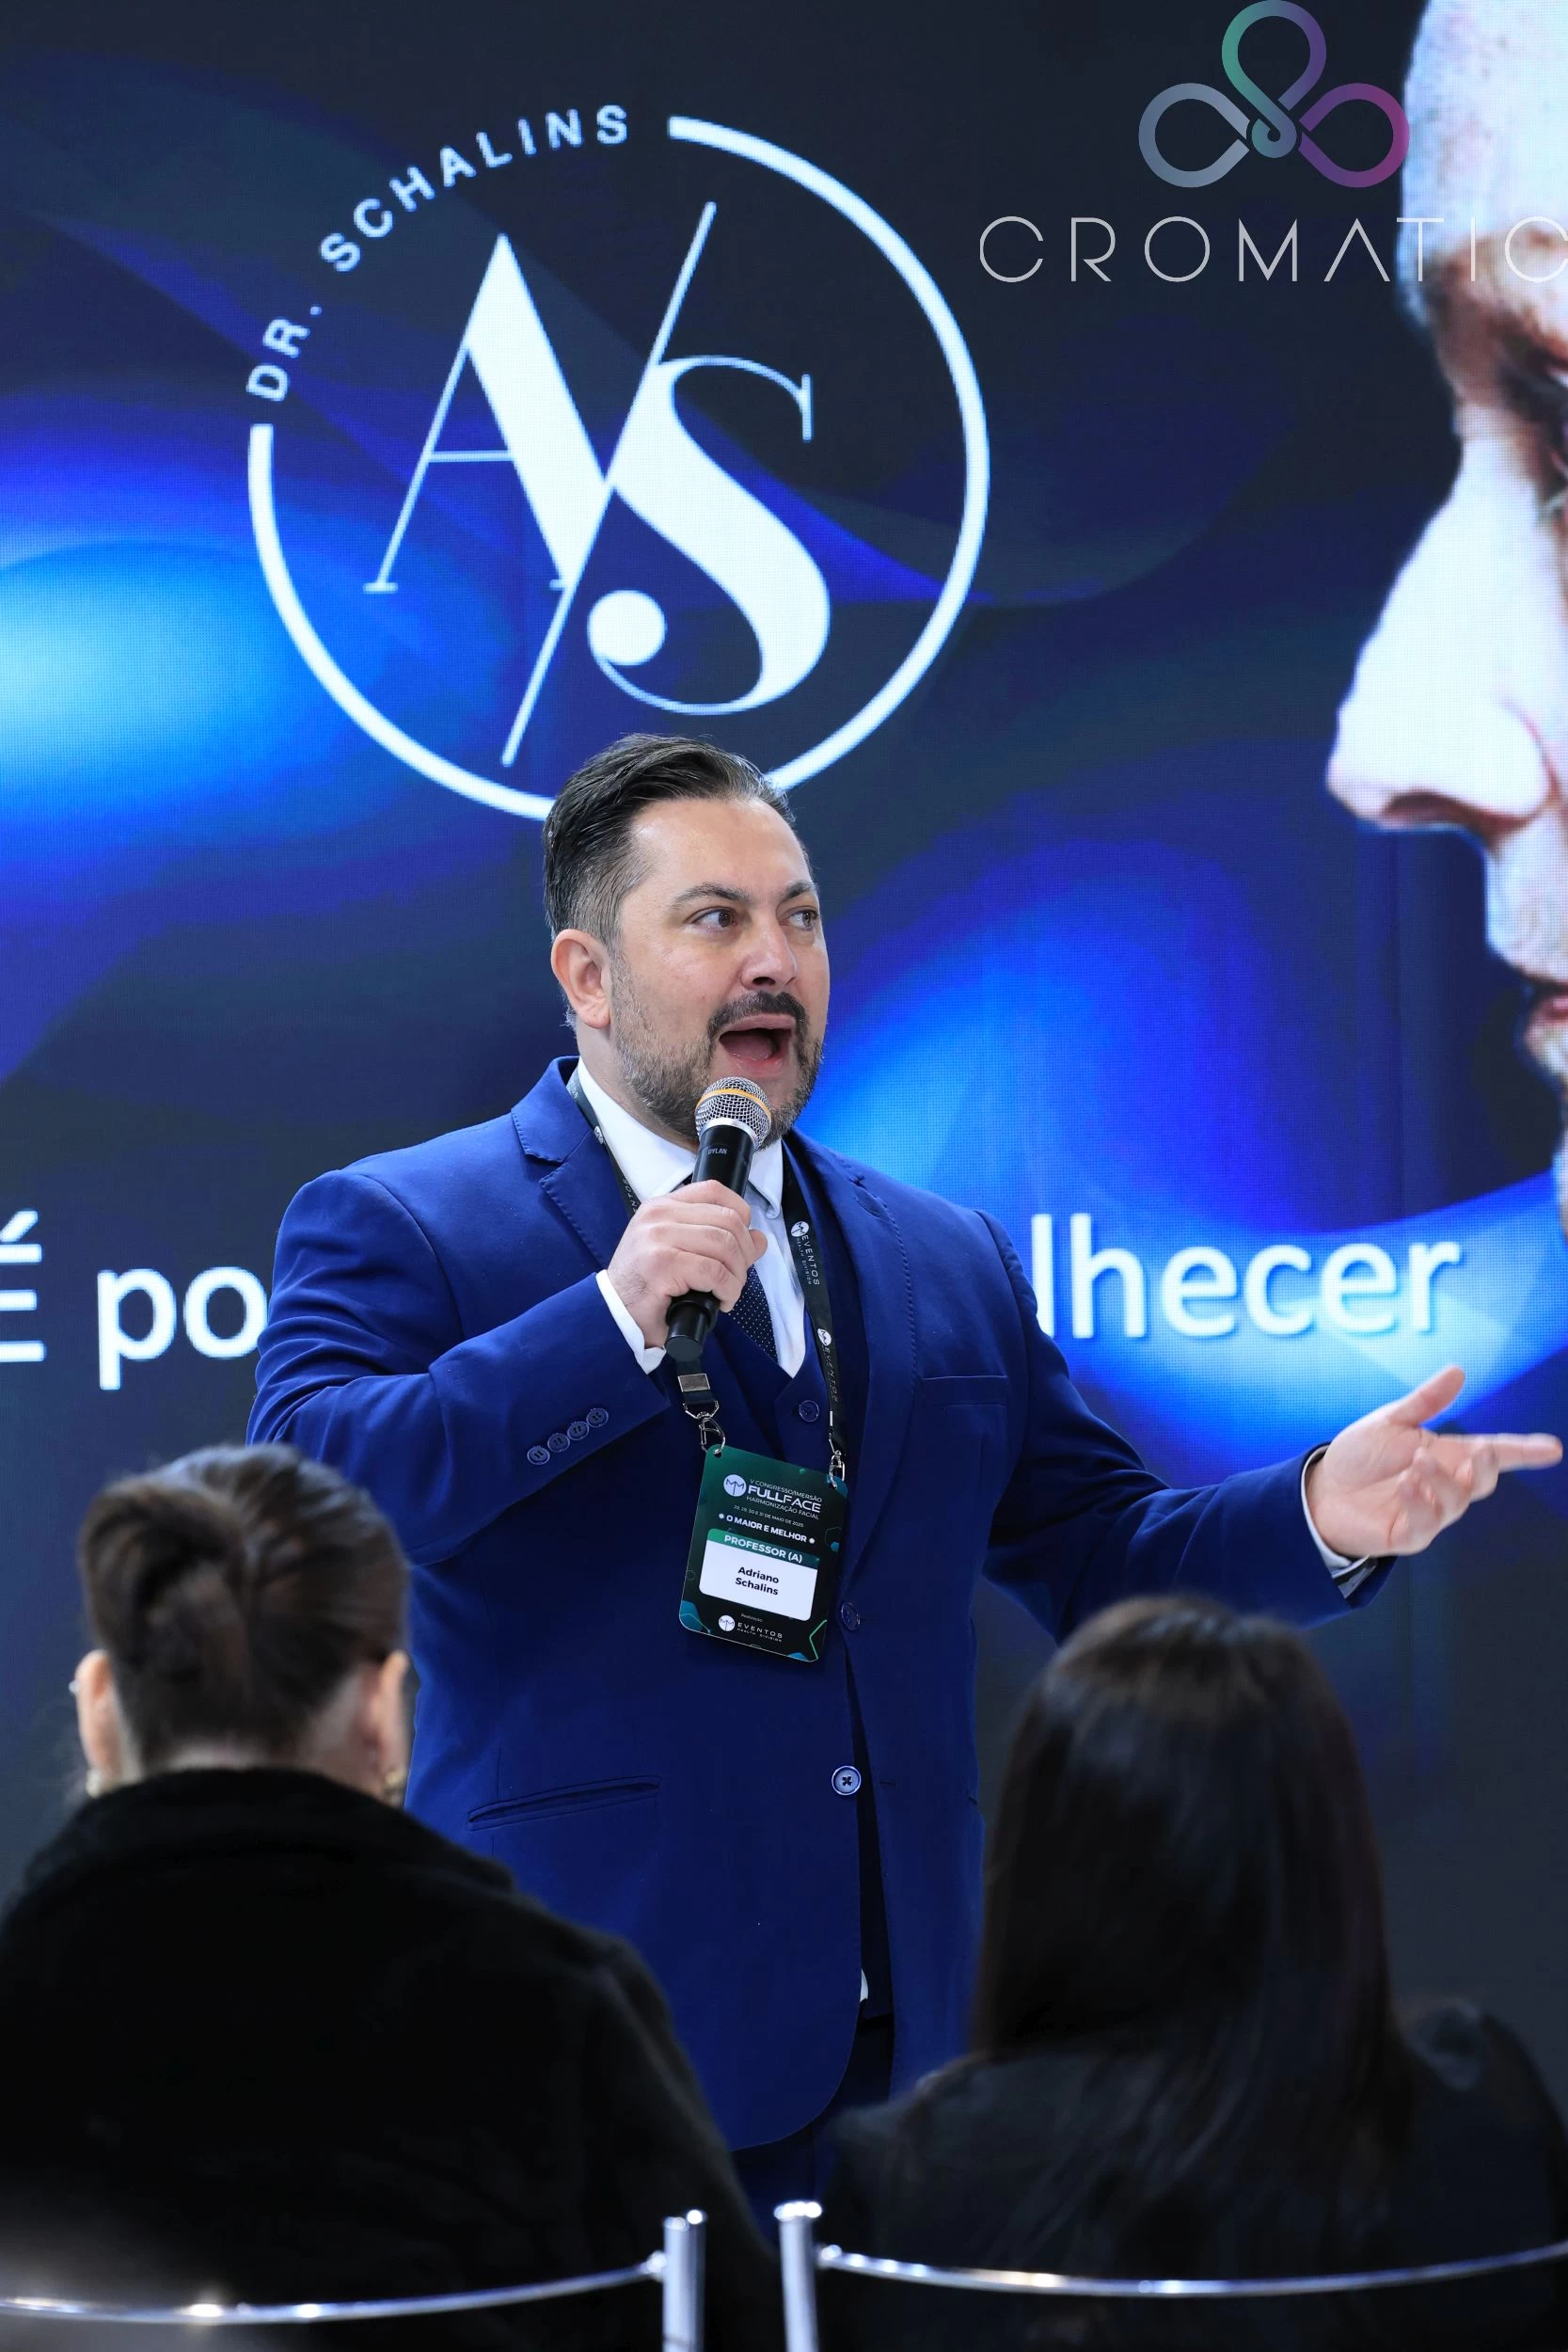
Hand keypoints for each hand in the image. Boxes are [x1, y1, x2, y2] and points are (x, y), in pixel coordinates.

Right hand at [606, 1181, 767, 1349]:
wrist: (612, 1313)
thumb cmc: (644, 1286)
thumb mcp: (678, 1252)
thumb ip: (715, 1239)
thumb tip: (758, 1239)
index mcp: (662, 1207)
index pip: (715, 1190)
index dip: (740, 1214)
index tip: (743, 1241)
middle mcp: (659, 1216)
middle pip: (727, 1220)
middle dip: (744, 1252)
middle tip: (737, 1276)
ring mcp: (659, 1238)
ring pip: (725, 1245)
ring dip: (737, 1274)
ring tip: (728, 1291)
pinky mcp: (663, 1264)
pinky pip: (714, 1271)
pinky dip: (727, 1289)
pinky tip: (721, 1300)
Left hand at [1305, 1364, 1561, 1558]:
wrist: (1320, 1490)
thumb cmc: (1360, 1457)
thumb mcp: (1390, 1422)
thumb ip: (1425, 1402)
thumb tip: (1458, 1371)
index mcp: (1447, 1456)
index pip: (1493, 1454)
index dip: (1523, 1452)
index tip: (1552, 1449)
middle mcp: (1445, 1486)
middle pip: (1483, 1481)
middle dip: (1489, 1467)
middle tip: (1480, 1452)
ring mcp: (1429, 1512)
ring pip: (1456, 1503)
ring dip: (1443, 1481)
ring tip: (1417, 1463)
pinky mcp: (1407, 1535)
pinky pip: (1425, 1525)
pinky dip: (1420, 1503)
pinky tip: (1407, 1485)